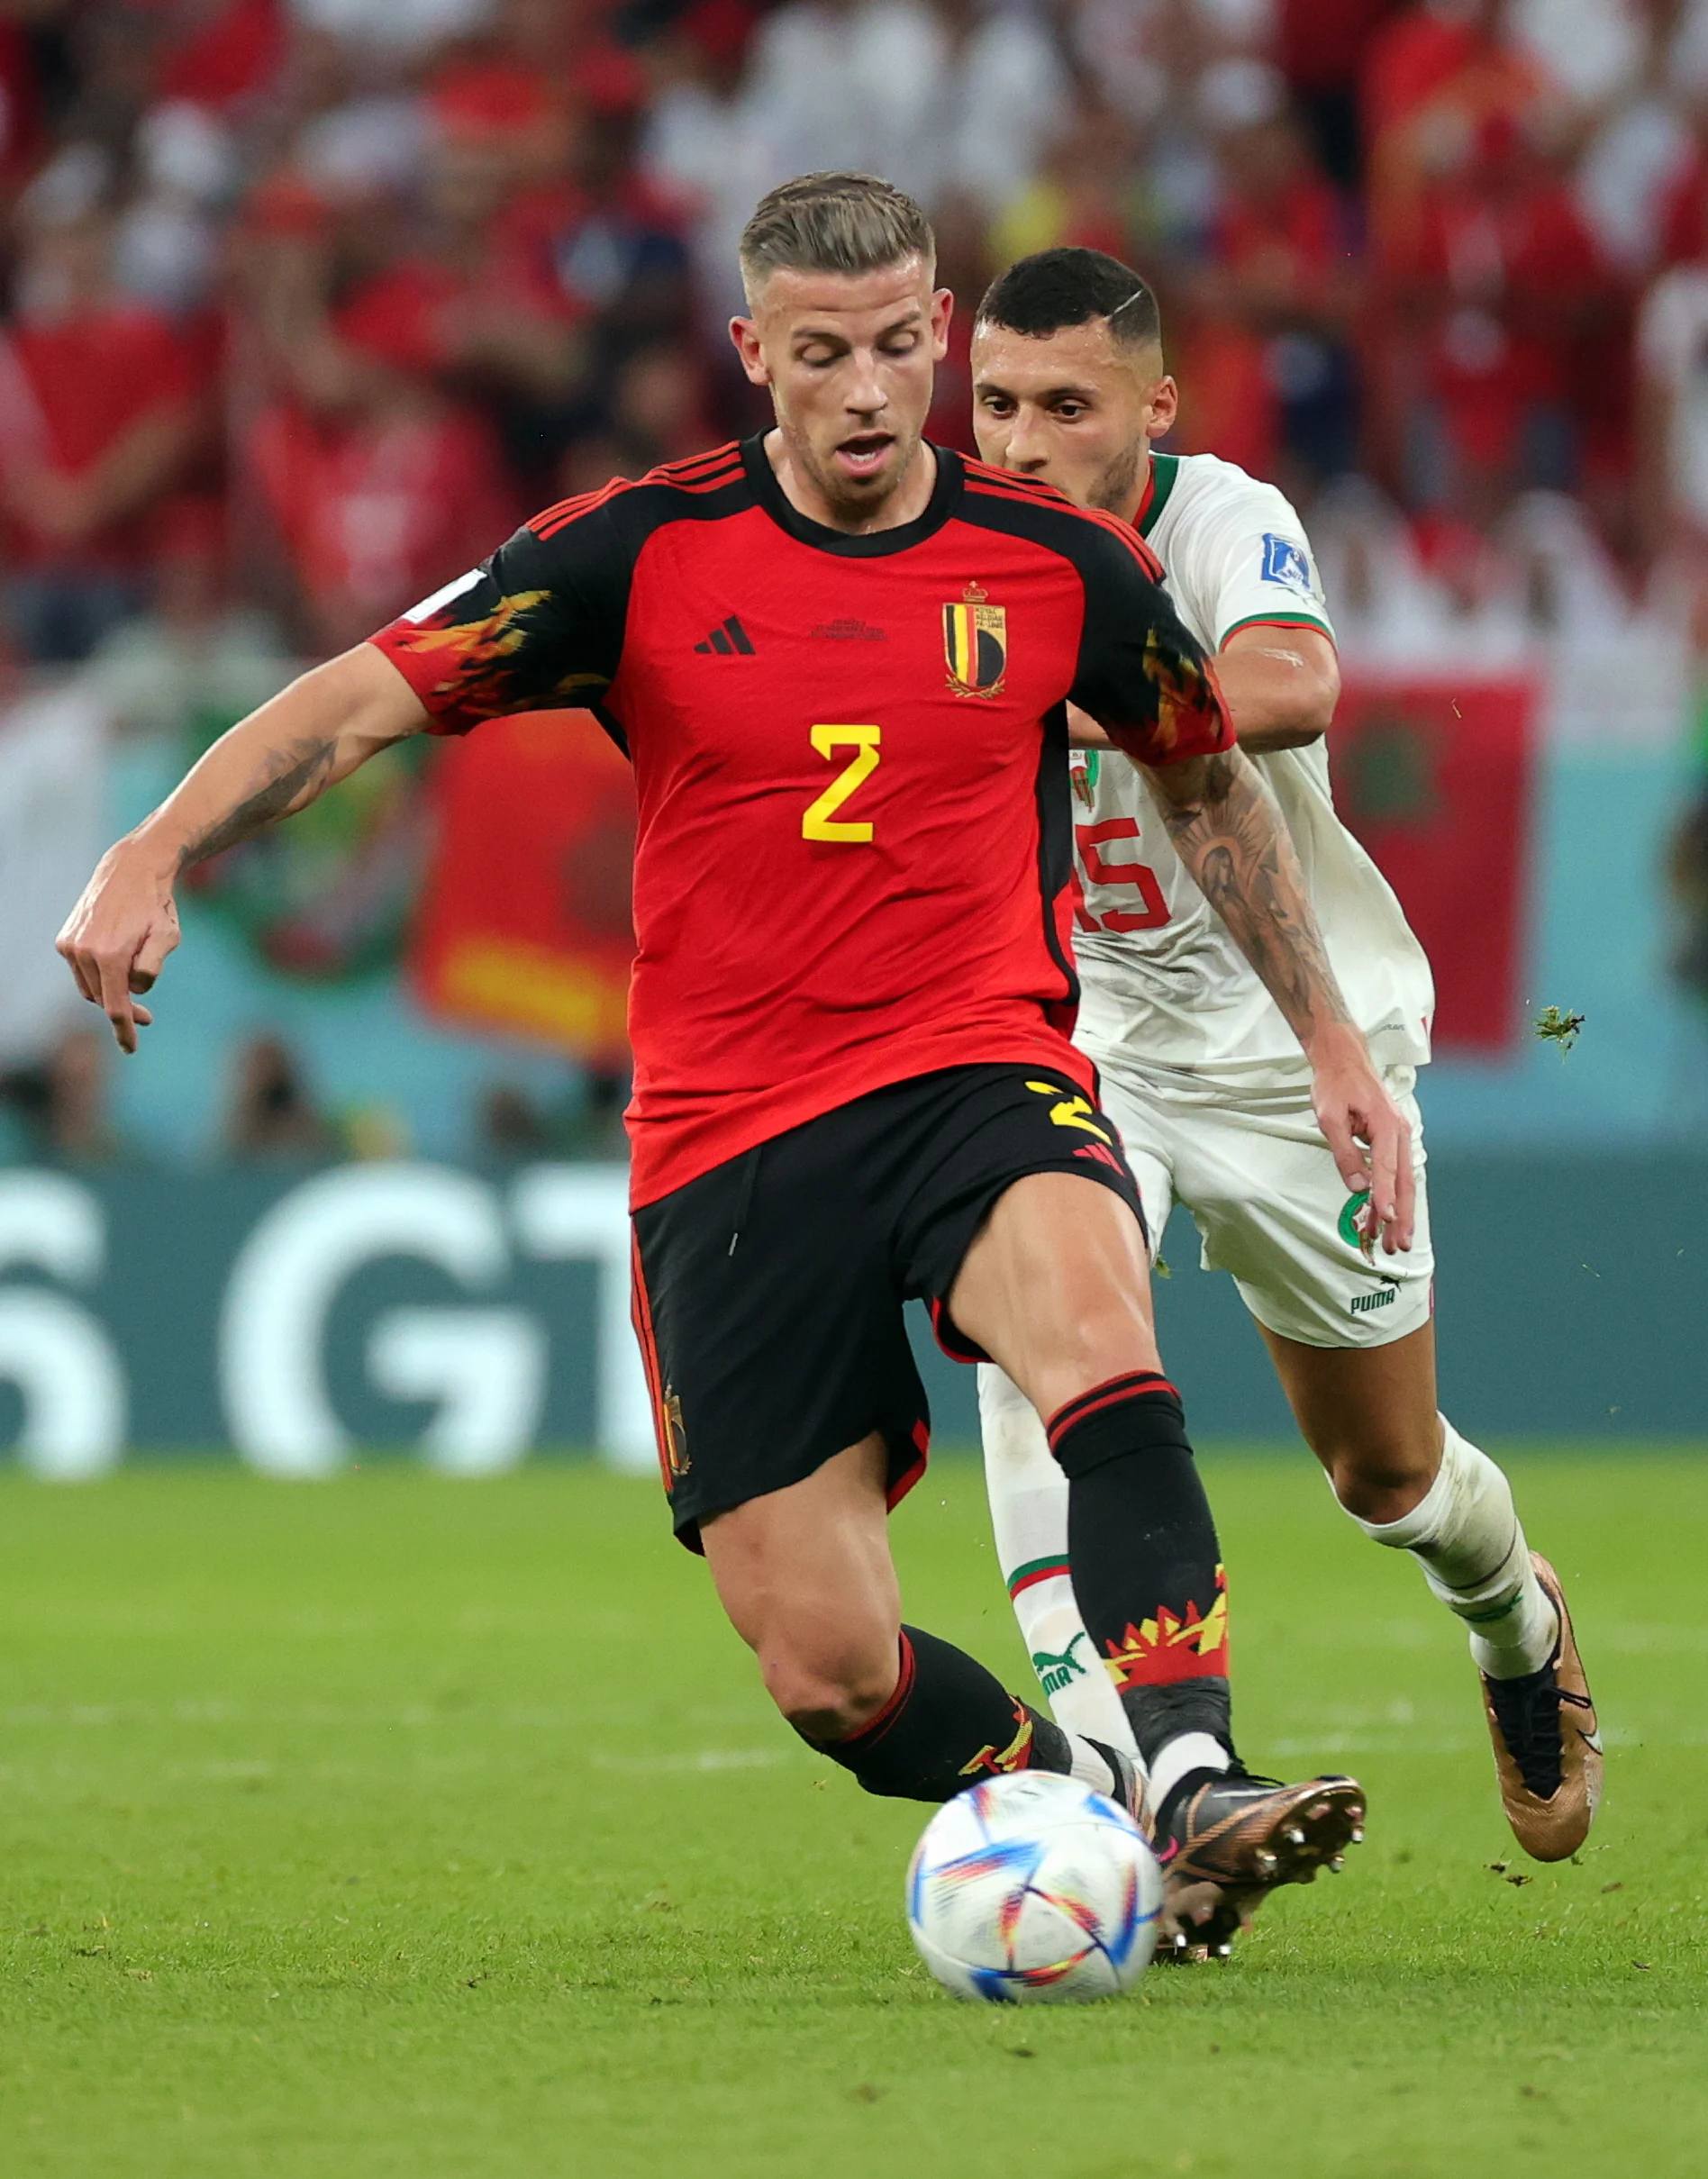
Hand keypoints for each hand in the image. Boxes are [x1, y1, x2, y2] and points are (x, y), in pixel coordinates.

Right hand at [56, 839, 181, 1053]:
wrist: (130, 870)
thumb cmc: (156, 906)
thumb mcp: (168, 937)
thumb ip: (152, 969)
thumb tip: (134, 990)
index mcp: (110, 955)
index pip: (115, 1007)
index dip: (124, 1031)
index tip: (131, 1049)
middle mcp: (83, 952)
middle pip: (102, 999)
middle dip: (124, 1010)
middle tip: (147, 1016)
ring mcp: (70, 945)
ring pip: (89, 987)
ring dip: (110, 992)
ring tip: (133, 980)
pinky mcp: (65, 940)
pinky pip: (82, 971)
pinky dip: (98, 975)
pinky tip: (116, 960)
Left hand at [1308, 1027, 1414, 1254]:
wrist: (1344, 1060)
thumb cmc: (1336, 1085)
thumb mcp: (1330, 1117)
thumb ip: (1344, 1152)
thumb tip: (1357, 1186)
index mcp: (1385, 1125)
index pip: (1387, 1168)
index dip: (1385, 1196)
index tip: (1385, 1219)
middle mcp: (1399, 1133)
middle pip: (1403, 1182)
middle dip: (1401, 1216)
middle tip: (1398, 1245)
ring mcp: (1398, 1138)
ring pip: (1402, 1182)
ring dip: (1399, 1213)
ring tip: (1395, 1242)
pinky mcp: (1391, 1142)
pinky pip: (1394, 1174)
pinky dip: (1391, 1197)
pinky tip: (1385, 1217)